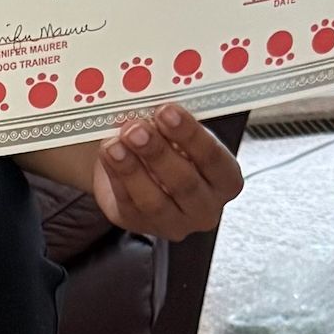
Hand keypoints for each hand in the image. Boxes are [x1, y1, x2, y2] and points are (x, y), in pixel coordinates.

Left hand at [92, 102, 242, 240]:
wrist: (144, 169)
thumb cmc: (171, 146)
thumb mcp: (180, 133)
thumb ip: (174, 125)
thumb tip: (151, 108)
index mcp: (226, 179)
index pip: (213, 159)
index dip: (190, 135)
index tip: (167, 111)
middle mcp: (205, 207)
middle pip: (184, 183)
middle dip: (158, 153)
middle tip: (137, 129)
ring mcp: (173, 222)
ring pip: (153, 201)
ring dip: (131, 169)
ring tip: (115, 144)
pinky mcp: (140, 225)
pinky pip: (127, 204)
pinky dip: (115, 178)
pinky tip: (107, 156)